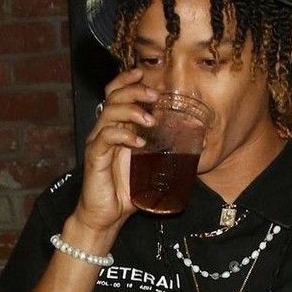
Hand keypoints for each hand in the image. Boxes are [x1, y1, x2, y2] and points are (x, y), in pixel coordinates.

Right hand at [71, 70, 158, 244]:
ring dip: (132, 112)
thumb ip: (166, 153)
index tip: (144, 74)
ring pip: (109, 113)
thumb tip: (197, 145)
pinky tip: (138, 142)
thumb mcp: (151, 168)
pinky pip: (105, 138)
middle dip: (135, 91)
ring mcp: (98, 142)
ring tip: (151, 121)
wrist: (107, 216)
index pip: (117, 94)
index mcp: (117, 128)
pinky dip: (123, 136)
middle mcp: (105, 130)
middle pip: (114, 97)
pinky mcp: (94, 157)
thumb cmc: (127, 191)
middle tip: (155, 96)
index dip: (127, 80)